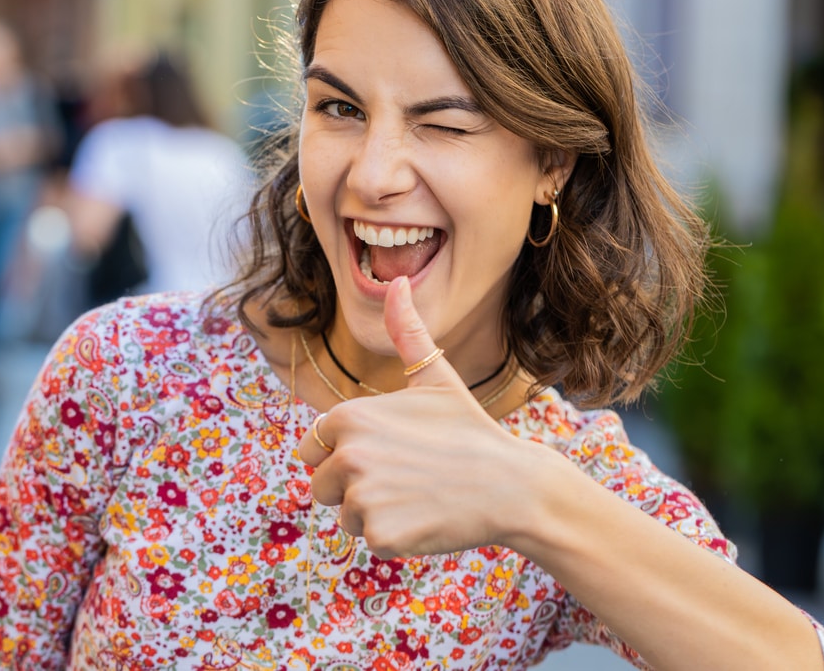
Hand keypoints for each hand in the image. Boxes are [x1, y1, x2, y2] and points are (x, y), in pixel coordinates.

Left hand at [297, 277, 534, 558]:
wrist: (510, 484)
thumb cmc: (469, 430)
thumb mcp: (435, 377)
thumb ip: (406, 332)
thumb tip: (397, 282)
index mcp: (348, 416)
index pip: (313, 448)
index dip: (346, 454)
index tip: (387, 452)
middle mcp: (347, 454)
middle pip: (321, 485)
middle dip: (353, 487)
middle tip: (402, 478)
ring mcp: (362, 496)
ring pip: (344, 515)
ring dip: (373, 513)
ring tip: (415, 495)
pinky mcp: (380, 533)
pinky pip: (369, 540)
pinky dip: (394, 537)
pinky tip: (424, 517)